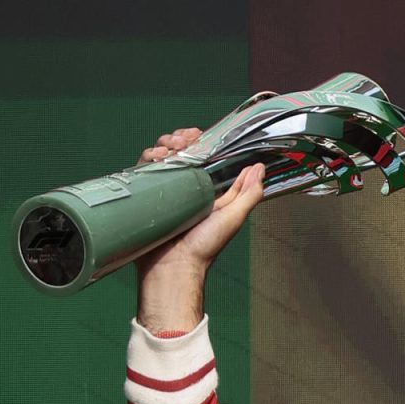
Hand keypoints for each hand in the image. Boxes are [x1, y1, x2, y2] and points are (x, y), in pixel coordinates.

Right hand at [135, 127, 264, 333]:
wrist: (172, 268)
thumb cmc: (203, 248)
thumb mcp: (232, 218)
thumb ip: (248, 195)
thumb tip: (260, 169)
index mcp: (208, 193)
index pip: (206, 159)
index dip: (202, 143)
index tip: (197, 135)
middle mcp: (187, 191)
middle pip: (181, 154)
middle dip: (179, 140)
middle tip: (180, 140)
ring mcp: (166, 194)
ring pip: (162, 160)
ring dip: (163, 147)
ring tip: (166, 150)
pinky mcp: (147, 199)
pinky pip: (144, 173)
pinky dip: (146, 160)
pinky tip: (152, 158)